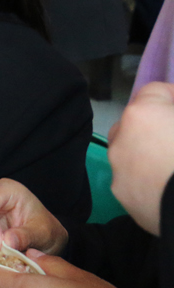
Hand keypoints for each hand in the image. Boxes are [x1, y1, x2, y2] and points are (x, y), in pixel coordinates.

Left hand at [109, 82, 173, 235]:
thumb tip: (172, 114)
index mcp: (143, 114)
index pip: (156, 90)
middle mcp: (121, 139)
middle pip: (137, 121)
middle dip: (157, 124)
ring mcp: (118, 169)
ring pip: (132, 151)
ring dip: (149, 152)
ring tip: (173, 165)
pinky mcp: (123, 197)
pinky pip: (134, 179)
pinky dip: (148, 179)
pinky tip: (168, 188)